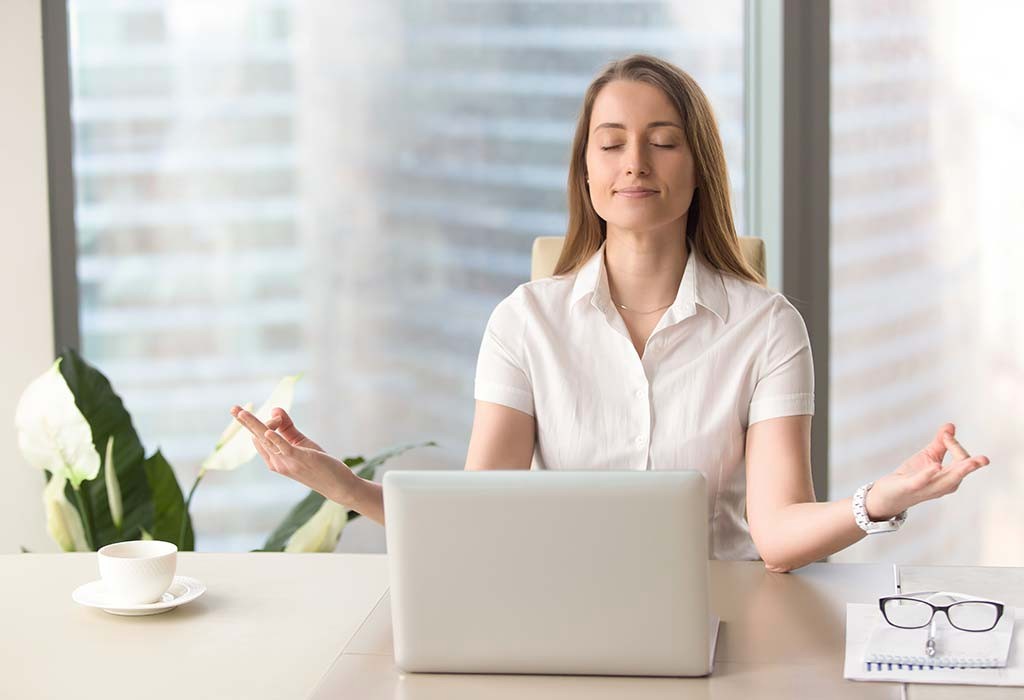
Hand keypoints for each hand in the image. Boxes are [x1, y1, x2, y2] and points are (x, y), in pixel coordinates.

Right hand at [230, 406, 356, 504]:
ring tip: (242, 413)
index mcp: (274, 459)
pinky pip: (284, 448)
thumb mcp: (300, 442)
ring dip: (254, 425)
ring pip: (266, 440)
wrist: (337, 485)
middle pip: (258, 437)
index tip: (277, 415)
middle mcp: (276, 462)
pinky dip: (275, 439)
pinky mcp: (300, 459)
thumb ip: (287, 427)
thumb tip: (275, 409)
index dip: (262, 422)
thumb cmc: (318, 464)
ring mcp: (286, 462)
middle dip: (245, 422)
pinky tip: (268, 431)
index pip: (259, 438)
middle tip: (233, 407)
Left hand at [866, 423, 989, 519]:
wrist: (890, 493)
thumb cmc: (912, 475)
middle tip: (984, 460)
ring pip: (946, 480)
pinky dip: (929, 474)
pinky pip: (922, 481)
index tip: (945, 435)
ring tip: (968, 463)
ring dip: (957, 471)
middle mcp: (943, 485)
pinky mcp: (911, 487)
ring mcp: (928, 487)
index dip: (954, 444)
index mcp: (950, 477)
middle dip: (972, 466)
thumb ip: (941, 442)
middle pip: (960, 473)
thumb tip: (951, 425)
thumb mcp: (929, 456)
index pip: (962, 459)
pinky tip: (936, 466)